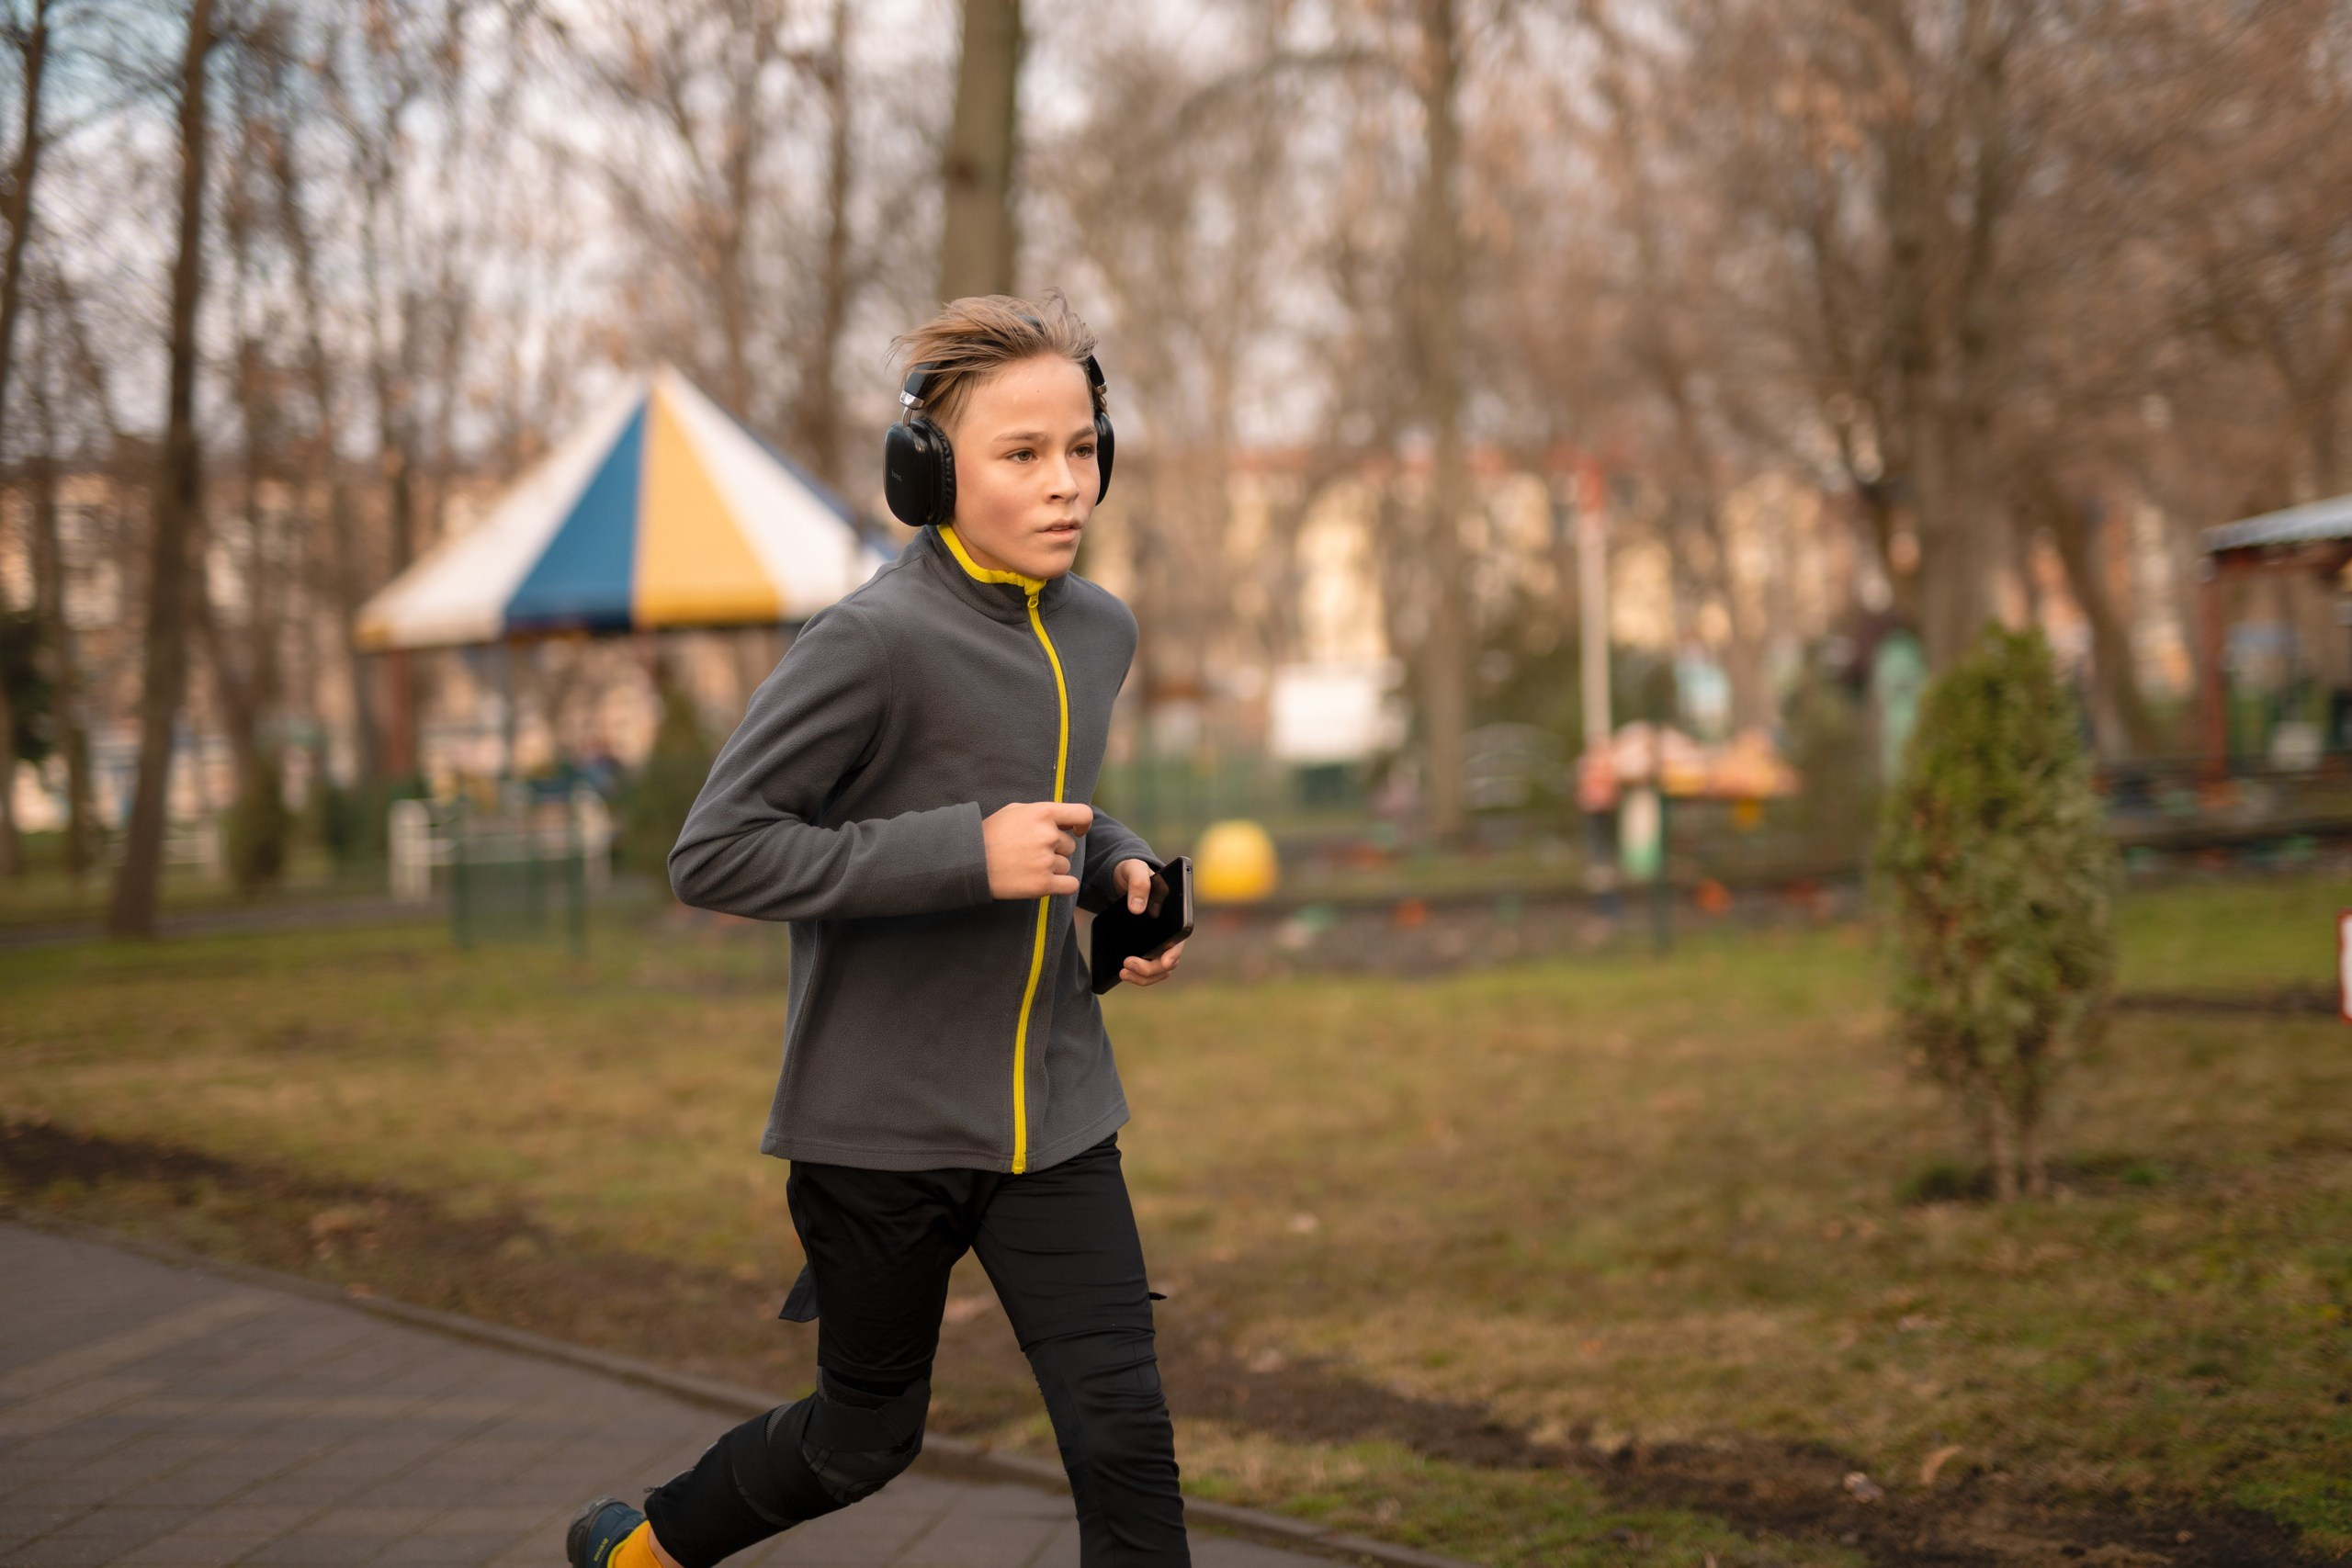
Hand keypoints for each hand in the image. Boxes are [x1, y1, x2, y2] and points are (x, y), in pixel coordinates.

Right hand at [984, 801, 1092, 898]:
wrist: (970, 861)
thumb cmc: (990, 834)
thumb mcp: (1015, 810)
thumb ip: (1042, 812)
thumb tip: (1063, 818)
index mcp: (1043, 813)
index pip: (1082, 814)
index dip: (1083, 824)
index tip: (1077, 831)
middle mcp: (1048, 835)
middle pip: (1069, 846)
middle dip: (1055, 850)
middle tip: (1030, 852)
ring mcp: (1046, 860)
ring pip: (1066, 865)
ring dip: (1053, 868)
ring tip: (1028, 866)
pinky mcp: (1043, 884)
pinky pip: (1070, 885)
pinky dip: (1063, 885)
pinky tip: (1048, 882)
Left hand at [1112, 858, 1185, 986]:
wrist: (1122, 878)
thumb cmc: (1134, 872)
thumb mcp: (1135, 869)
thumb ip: (1139, 883)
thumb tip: (1137, 908)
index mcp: (1175, 916)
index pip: (1180, 941)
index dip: (1173, 954)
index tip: (1163, 962)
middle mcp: (1170, 934)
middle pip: (1167, 963)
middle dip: (1148, 969)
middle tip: (1126, 965)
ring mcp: (1158, 944)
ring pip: (1157, 971)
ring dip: (1142, 977)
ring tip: (1122, 973)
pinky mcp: (1144, 949)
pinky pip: (1145, 970)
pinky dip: (1136, 975)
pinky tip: (1120, 971)